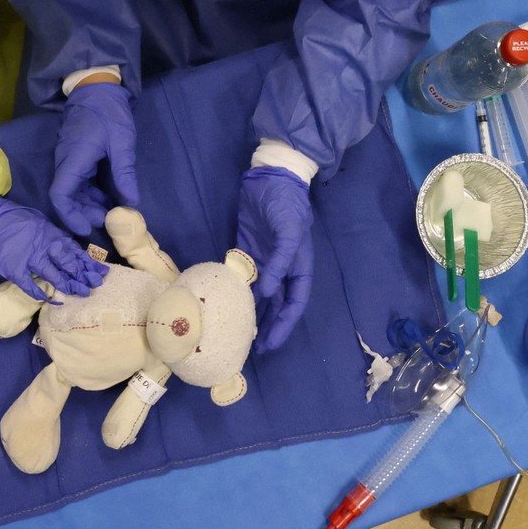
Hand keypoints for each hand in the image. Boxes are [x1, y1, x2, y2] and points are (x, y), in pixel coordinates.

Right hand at [0, 198, 108, 300]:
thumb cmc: (15, 219)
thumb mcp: (40, 223)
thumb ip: (54, 237)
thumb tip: (70, 250)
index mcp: (51, 235)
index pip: (74, 251)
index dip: (88, 263)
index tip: (101, 272)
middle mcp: (44, 247)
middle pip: (68, 264)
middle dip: (83, 276)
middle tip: (95, 285)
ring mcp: (29, 259)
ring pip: (54, 275)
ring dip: (68, 285)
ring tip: (81, 293)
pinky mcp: (15, 270)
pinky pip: (31, 285)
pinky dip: (42, 294)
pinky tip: (53, 300)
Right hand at [52, 82, 138, 234]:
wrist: (97, 89)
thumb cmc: (109, 112)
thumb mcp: (122, 141)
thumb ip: (124, 172)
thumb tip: (131, 202)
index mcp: (73, 159)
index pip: (60, 195)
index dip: (70, 216)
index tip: (87, 228)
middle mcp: (66, 163)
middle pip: (67, 197)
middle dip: (84, 213)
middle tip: (108, 220)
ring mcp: (70, 161)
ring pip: (73, 192)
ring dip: (89, 205)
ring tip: (111, 212)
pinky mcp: (77, 160)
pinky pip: (80, 183)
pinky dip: (92, 194)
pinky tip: (109, 199)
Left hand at [235, 167, 313, 351]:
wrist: (270, 177)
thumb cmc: (285, 203)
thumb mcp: (288, 230)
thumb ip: (281, 261)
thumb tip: (267, 292)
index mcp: (299, 266)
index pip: (295, 302)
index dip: (284, 324)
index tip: (271, 343)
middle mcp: (283, 269)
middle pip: (278, 306)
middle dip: (270, 328)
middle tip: (256, 351)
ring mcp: (264, 262)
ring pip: (260, 297)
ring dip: (254, 316)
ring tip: (241, 337)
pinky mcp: (246, 254)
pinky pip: (243, 281)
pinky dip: (238, 295)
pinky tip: (228, 309)